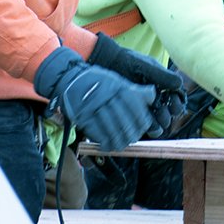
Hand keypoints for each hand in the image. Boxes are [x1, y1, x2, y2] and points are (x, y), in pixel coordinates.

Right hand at [34, 47, 155, 150]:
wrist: (71, 79)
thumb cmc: (98, 82)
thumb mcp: (118, 81)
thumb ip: (135, 91)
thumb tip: (152, 95)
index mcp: (118, 87)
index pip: (136, 107)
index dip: (141, 121)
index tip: (141, 129)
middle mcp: (108, 95)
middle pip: (125, 120)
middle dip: (130, 133)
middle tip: (131, 139)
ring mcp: (94, 106)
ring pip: (111, 129)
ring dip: (117, 140)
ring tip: (120, 145)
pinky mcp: (83, 114)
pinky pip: (97, 132)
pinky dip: (104, 142)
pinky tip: (107, 145)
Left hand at [89, 33, 185, 136]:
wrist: (106, 63)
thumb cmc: (127, 62)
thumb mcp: (145, 66)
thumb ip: (161, 75)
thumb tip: (179, 84)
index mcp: (162, 85)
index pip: (175, 99)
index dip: (176, 104)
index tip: (174, 107)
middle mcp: (155, 98)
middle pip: (167, 113)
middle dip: (166, 117)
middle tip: (163, 117)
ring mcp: (142, 106)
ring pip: (155, 121)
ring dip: (156, 125)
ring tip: (152, 126)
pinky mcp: (129, 113)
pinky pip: (139, 124)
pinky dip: (141, 127)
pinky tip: (139, 127)